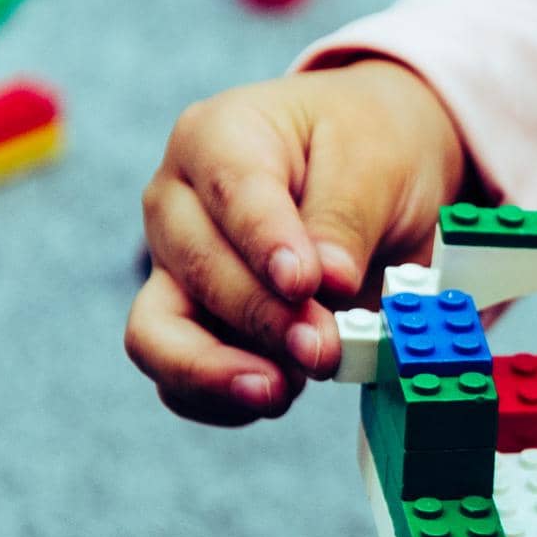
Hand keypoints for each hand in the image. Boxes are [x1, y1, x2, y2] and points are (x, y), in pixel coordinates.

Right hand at [125, 60, 465, 425]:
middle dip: (263, 319)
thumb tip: (326, 284)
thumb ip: (346, 219)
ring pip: (158, 334)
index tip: (305, 284)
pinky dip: (224, 398)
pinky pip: (180, 378)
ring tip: (285, 389)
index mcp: (218, 138)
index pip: (232, 195)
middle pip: (196, 272)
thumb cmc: (370, 146)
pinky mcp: (193, 322)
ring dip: (221, 372)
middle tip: (325, 347)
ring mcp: (177, 267)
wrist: (377, 169)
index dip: (266, 244)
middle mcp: (179, 202)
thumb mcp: (375, 160)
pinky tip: (280, 393)